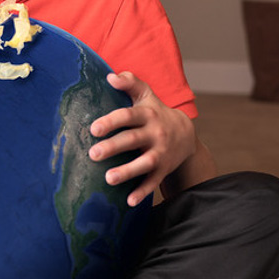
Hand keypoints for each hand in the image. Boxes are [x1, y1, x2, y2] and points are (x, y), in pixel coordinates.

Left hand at [88, 71, 197, 206]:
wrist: (186, 134)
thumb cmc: (155, 112)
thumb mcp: (146, 95)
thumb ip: (130, 82)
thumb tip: (110, 76)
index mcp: (147, 115)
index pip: (128, 116)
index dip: (112, 122)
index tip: (94, 129)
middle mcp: (155, 133)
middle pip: (133, 140)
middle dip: (113, 147)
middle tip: (93, 154)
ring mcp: (161, 153)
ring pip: (144, 163)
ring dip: (127, 172)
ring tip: (108, 178)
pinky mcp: (163, 169)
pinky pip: (154, 182)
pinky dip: (143, 192)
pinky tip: (130, 202)